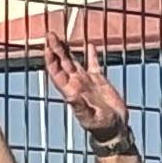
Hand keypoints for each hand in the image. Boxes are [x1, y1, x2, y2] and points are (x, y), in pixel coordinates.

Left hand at [37, 16, 130, 145]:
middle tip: (50, 34)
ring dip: (67, 49)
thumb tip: (70, 95)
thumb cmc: (101, 126)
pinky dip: (90, 55)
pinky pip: (93, 65)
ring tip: (60, 36)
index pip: (56, 72)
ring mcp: (86, 82)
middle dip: (55, 49)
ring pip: (74, 62)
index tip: (47, 46)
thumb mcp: (90, 117)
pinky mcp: (99, 81)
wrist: (114, 129)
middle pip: (62, 63)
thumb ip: (80, 106)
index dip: (50, 59)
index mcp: (71, 92)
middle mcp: (76, 85)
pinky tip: (89, 45)